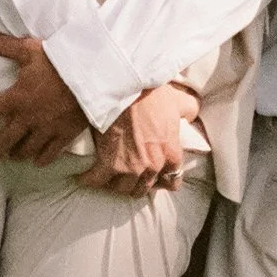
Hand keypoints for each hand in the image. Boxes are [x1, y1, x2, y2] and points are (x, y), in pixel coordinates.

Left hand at [0, 30, 86, 166]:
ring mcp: (46, 129)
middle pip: (5, 141)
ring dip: (18, 154)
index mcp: (16, 98)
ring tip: (14, 156)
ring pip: (26, 150)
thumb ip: (5, 46)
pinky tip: (38, 162)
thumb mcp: (31, 49)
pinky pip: (50, 154)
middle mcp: (28, 118)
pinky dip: (42, 159)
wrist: (93, 76)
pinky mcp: (64, 135)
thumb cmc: (60, 60)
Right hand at [78, 82, 199, 196]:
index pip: (172, 181)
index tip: (154, 174)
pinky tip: (86, 176)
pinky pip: (96, 181)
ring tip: (109, 175)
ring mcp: (130, 167)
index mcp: (171, 154)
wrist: (126, 87)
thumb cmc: (152, 93)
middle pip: (144, 188)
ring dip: (115, 183)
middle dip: (137, 183)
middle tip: (128, 173)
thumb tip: (191, 114)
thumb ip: (189, 111)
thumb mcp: (180, 101)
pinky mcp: (107, 163)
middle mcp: (153, 166)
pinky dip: (90, 179)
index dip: (161, 178)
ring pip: (122, 189)